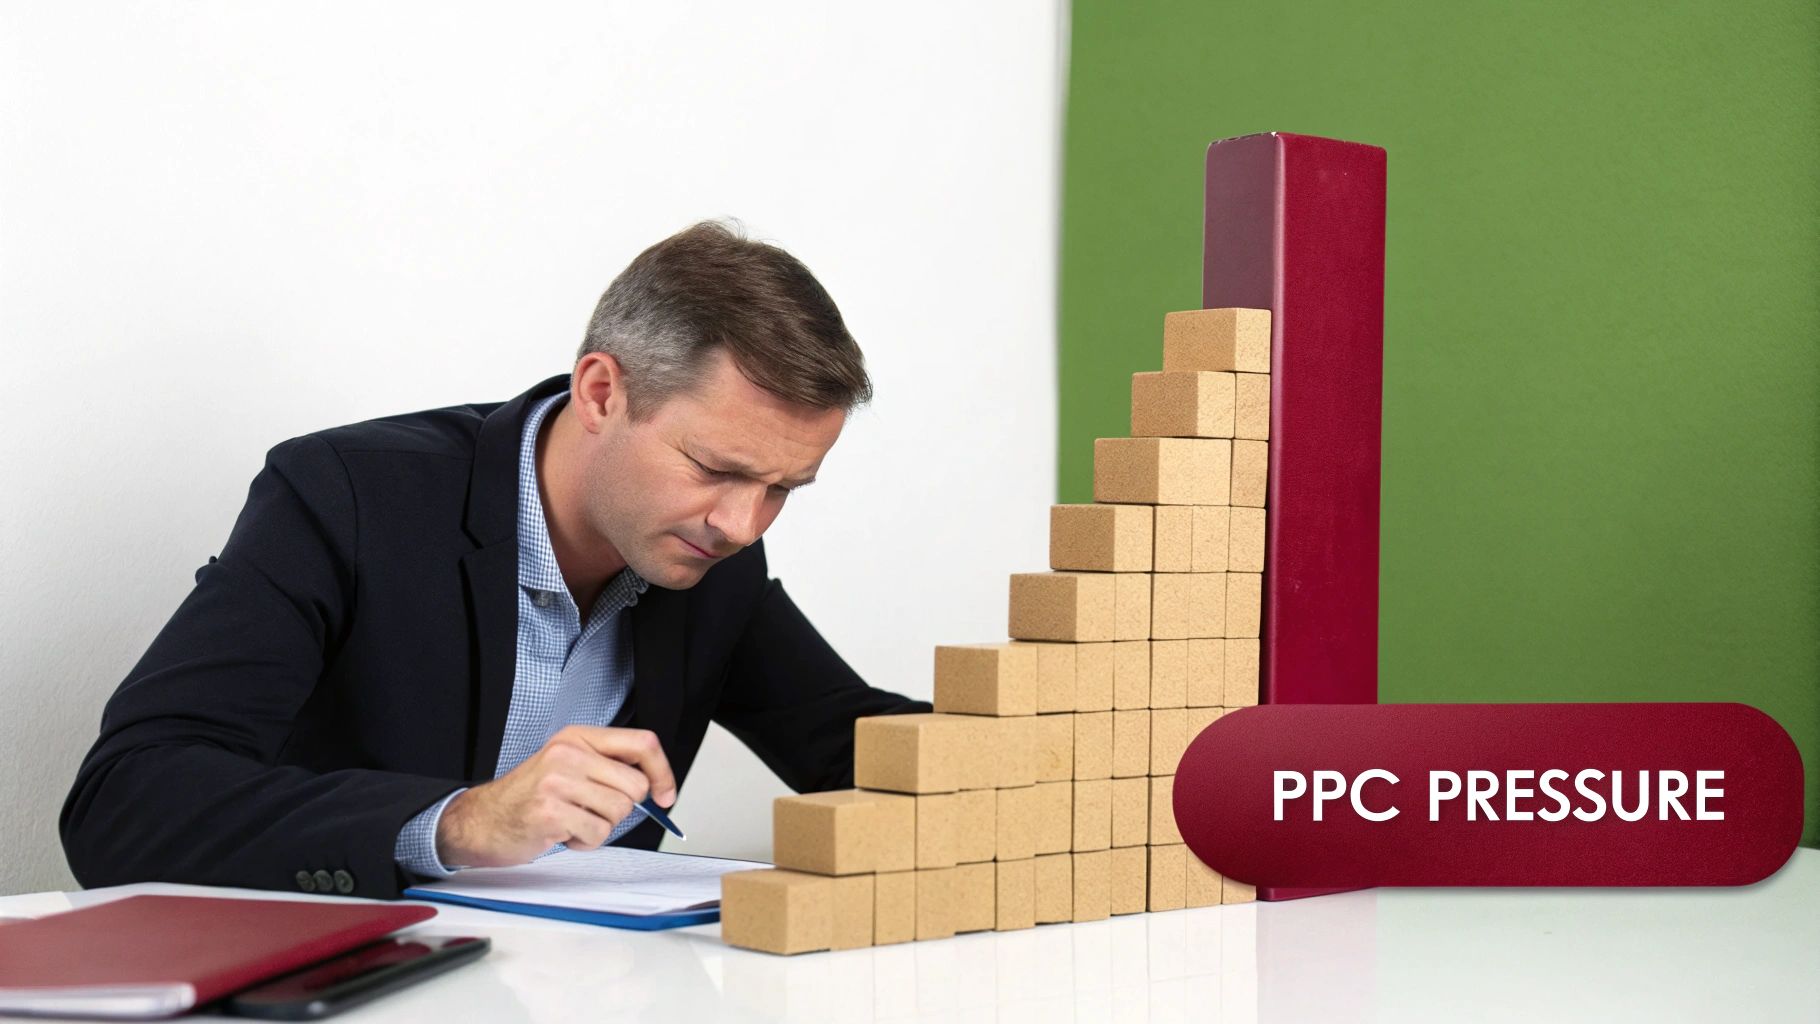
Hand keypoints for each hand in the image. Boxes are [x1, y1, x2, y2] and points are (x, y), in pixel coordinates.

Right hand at [435, 725, 676, 867]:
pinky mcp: (551, 812)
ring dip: (601, 827)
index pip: (641, 744)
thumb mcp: (568, 766)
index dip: (663, 772)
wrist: (482, 820)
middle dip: (622, 808)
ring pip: (619, 812)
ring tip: (573, 821)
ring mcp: (558, 781)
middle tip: (594, 810)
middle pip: (635, 785)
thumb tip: (656, 785)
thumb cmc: (530, 797)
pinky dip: (585, 842)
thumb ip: (606, 766)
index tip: (665, 794)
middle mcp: (568, 753)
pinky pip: (597, 834)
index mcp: (577, 737)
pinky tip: (562, 833)